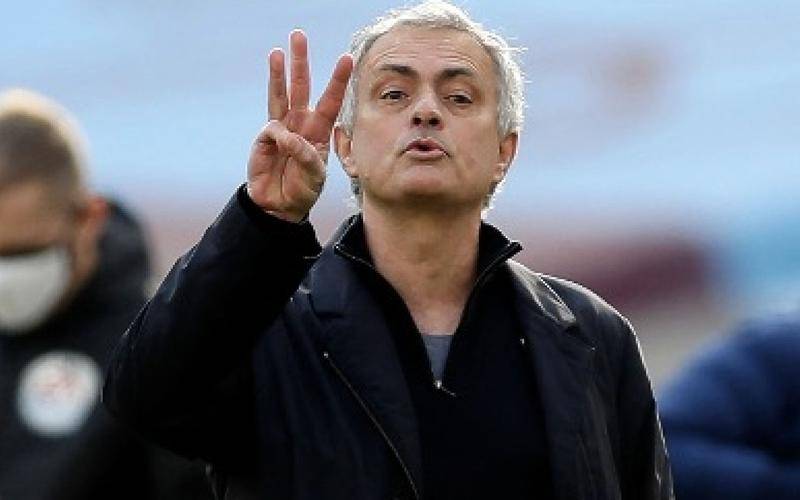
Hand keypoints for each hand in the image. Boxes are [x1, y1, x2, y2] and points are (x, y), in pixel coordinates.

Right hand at [246, 30, 352, 221]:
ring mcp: (281, 129)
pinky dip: (279, 138)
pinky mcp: (264, 139)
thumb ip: (306, 155)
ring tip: (277, 52)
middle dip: (300, 61)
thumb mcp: (316, 176)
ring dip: (278, 73)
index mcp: (319, 130)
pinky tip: (280, 149)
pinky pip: (273, 130)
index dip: (337, 79)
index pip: (331, 99)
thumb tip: (286, 136)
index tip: (347, 58)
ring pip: (279, 95)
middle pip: (301, 86)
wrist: (280, 205)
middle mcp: (300, 123)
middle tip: (299, 36)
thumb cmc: (303, 189)